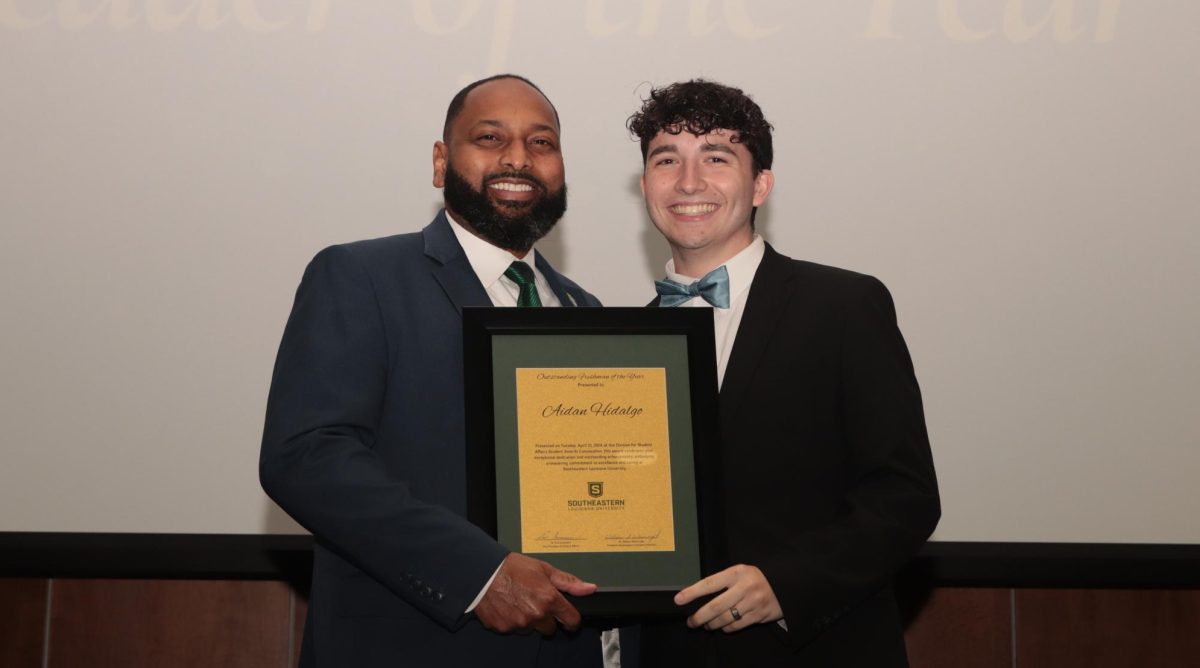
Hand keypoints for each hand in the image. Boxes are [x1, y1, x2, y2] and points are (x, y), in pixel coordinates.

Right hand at [474, 552, 596, 634]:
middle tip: (535, 602)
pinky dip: (513, 621)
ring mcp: (519, 624)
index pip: (571, 621)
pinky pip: (514, 630)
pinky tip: (508, 607)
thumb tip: (590, 588)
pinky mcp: (504, 628)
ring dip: (529, 621)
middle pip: (551, 629)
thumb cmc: (513, 568)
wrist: (483, 572)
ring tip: (519, 602)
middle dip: (546, 618)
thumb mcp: (545, 569)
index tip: (567, 617)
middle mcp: (536, 614)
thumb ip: (568, 582)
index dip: (570, 619)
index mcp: (549, 599)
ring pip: (532, 630)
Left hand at [675, 564, 782, 632]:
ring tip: (705, 625)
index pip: (709, 583)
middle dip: (699, 616)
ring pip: (725, 618)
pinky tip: (722, 627)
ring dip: (712, 624)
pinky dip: (726, 628)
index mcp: (736, 573)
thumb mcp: (740, 573)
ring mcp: (753, 602)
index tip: (678, 600)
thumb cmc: (755, 578)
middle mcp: (744, 587)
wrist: (785, 584)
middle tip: (691, 622)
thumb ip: (723, 582)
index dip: (692, 593)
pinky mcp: (760, 615)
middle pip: (715, 606)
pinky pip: (737, 625)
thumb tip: (697, 595)